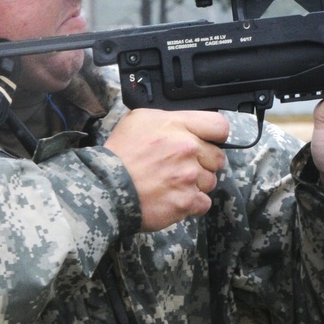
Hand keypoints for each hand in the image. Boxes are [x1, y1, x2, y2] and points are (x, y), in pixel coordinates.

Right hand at [104, 109, 228, 230]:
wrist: (104, 186)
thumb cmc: (119, 153)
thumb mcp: (140, 120)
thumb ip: (169, 119)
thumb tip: (186, 125)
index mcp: (177, 126)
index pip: (219, 127)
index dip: (215, 136)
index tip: (208, 143)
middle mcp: (187, 149)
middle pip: (218, 157)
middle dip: (204, 163)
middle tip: (182, 167)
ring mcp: (188, 176)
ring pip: (211, 181)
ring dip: (196, 184)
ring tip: (173, 183)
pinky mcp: (186, 201)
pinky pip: (204, 203)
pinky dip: (191, 204)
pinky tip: (173, 198)